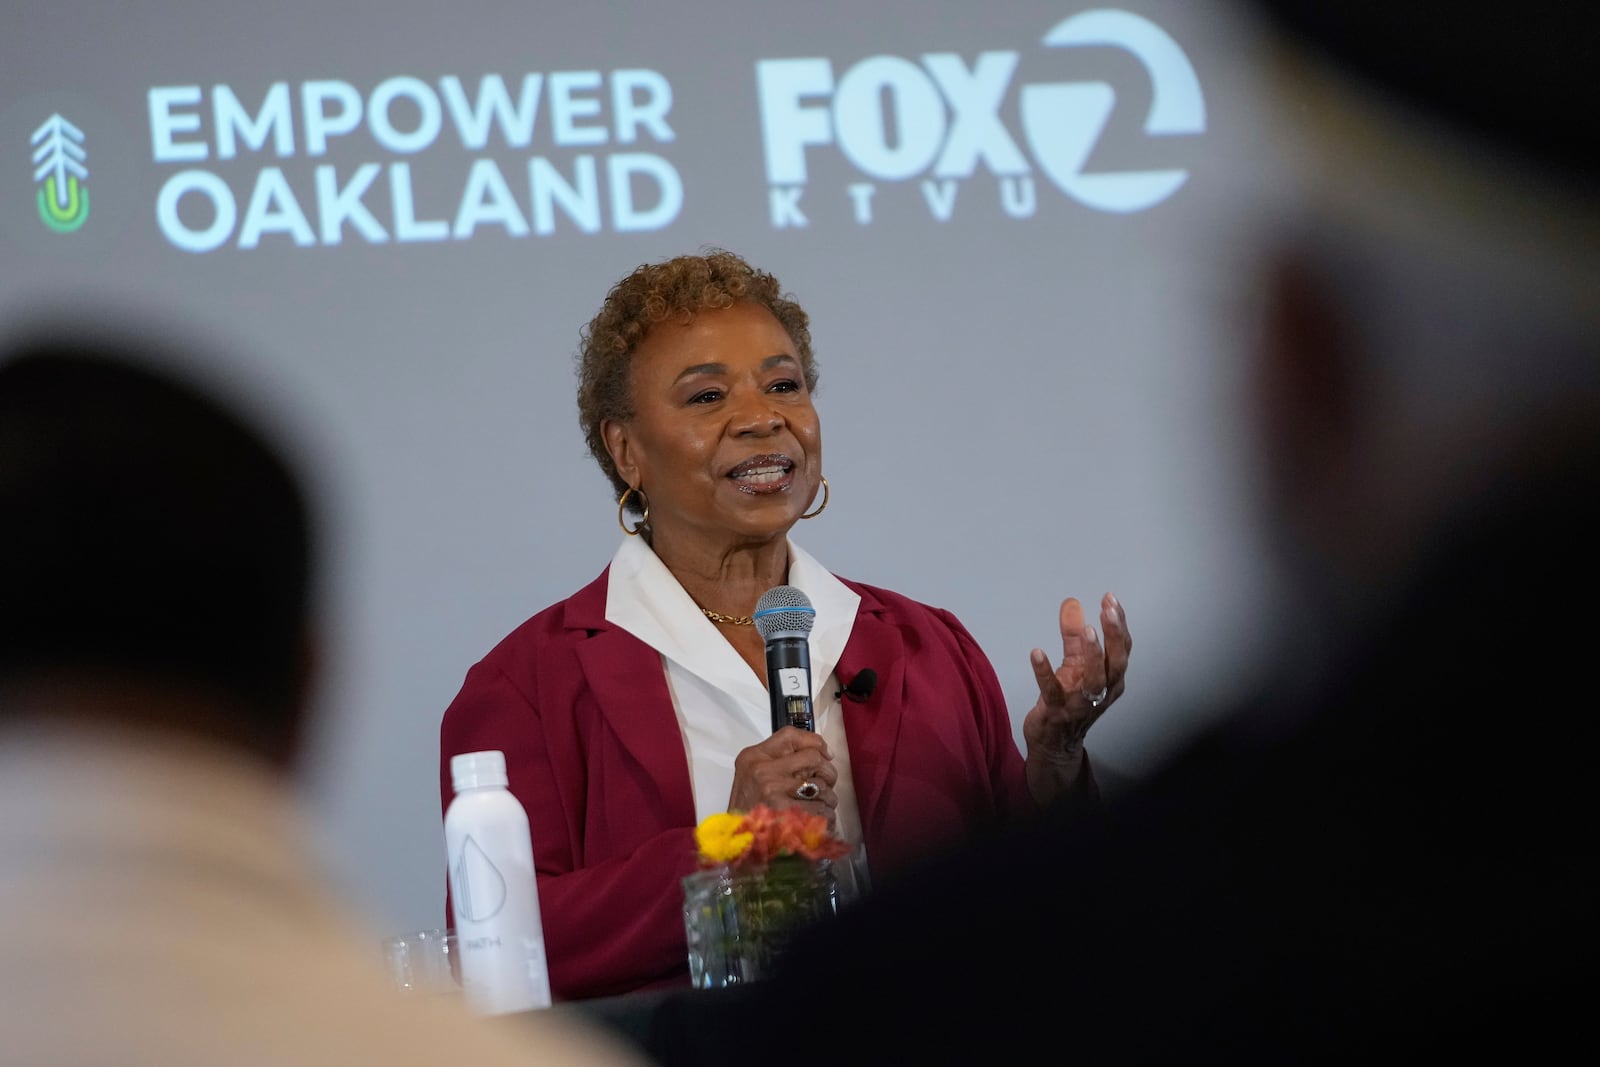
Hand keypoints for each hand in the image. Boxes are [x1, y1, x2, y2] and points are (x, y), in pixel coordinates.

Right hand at [728, 726, 837, 820]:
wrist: (734, 841)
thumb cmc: (747, 809)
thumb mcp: (752, 776)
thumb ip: (779, 761)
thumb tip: (823, 754)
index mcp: (753, 757)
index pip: (790, 735)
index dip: (815, 742)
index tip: (825, 754)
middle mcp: (762, 770)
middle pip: (813, 758)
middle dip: (828, 772)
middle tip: (827, 784)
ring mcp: (772, 790)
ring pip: (821, 786)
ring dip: (828, 799)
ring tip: (822, 807)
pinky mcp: (783, 812)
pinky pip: (819, 809)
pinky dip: (826, 817)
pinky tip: (820, 822)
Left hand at [1022, 593, 1130, 773]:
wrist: (1055, 744)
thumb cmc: (1069, 702)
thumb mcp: (1074, 665)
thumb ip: (1073, 635)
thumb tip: (1072, 603)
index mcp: (1110, 679)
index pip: (1122, 649)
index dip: (1119, 625)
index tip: (1111, 600)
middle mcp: (1101, 692)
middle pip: (1115, 663)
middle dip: (1114, 636)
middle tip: (1108, 610)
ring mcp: (1080, 704)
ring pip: (1094, 680)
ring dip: (1092, 654)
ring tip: (1086, 630)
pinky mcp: (1056, 712)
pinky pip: (1052, 692)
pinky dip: (1044, 673)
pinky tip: (1036, 653)